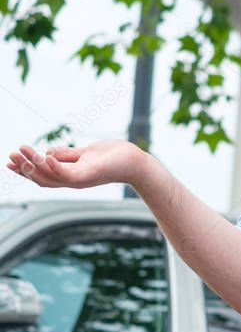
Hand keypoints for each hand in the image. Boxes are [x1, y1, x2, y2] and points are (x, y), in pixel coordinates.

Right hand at [7, 141, 145, 188]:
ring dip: (34, 165)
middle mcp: (73, 180)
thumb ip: (67, 154)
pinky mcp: (89, 175)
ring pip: (51, 176)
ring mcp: (80, 179)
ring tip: (22, 151)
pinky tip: (44, 156)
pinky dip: (54, 166)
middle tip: (11, 156)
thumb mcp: (85, 152)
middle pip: (42, 178)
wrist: (136, 162)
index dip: (25, 170)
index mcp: (70, 174)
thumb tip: (47, 152)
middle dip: (24, 168)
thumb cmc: (114, 156)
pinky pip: (67, 174)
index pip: (43, 175)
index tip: (9, 161)